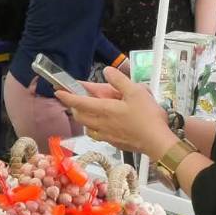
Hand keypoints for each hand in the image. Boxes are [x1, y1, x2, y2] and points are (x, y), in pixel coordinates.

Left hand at [54, 72, 174, 156]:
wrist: (157, 143)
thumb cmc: (147, 117)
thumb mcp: (136, 91)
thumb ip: (119, 80)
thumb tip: (107, 71)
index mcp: (104, 110)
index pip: (79, 102)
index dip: (67, 96)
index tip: (58, 91)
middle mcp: (101, 124)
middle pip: (80, 115)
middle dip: (75, 106)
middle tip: (78, 97)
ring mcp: (106, 135)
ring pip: (88, 125)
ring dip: (86, 116)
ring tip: (93, 108)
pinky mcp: (113, 142)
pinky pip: (98, 133)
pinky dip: (96, 125)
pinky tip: (106, 121)